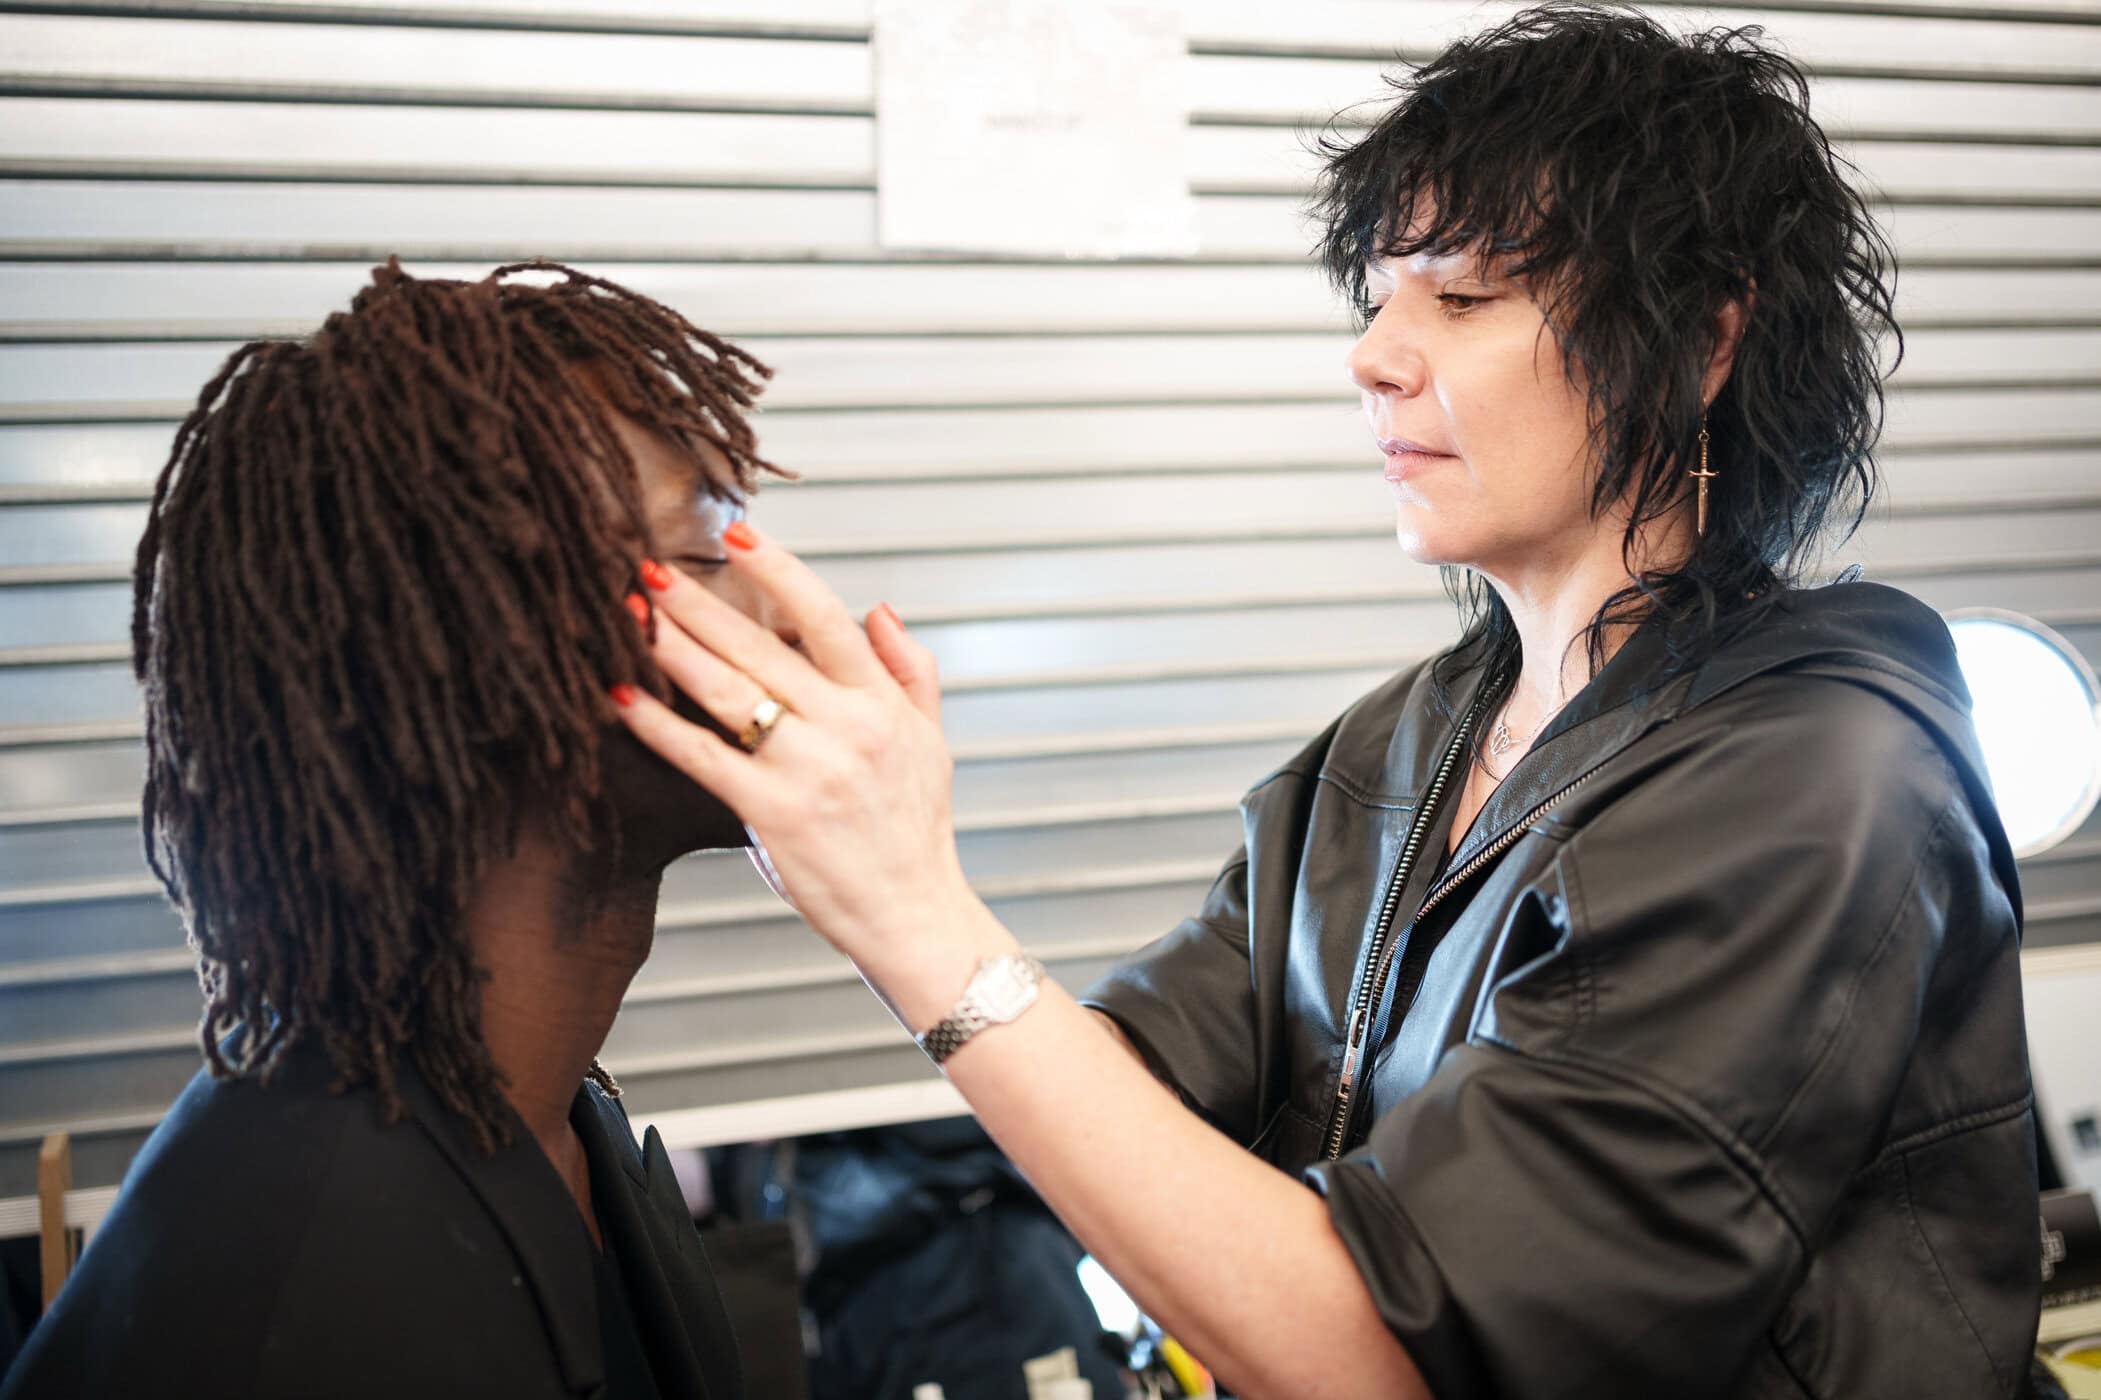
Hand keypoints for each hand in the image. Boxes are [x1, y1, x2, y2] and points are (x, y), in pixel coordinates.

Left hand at [611, 527, 1013, 992]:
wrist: (914, 915)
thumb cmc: (916, 831)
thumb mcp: (931, 741)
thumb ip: (910, 670)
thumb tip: (880, 609)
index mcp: (881, 703)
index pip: (825, 617)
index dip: (778, 570)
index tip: (735, 535)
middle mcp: (846, 727)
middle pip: (760, 647)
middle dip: (699, 603)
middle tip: (647, 565)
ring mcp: (808, 770)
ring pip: (726, 692)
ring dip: (670, 648)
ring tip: (628, 614)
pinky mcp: (773, 814)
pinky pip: (703, 757)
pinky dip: (657, 725)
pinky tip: (621, 697)